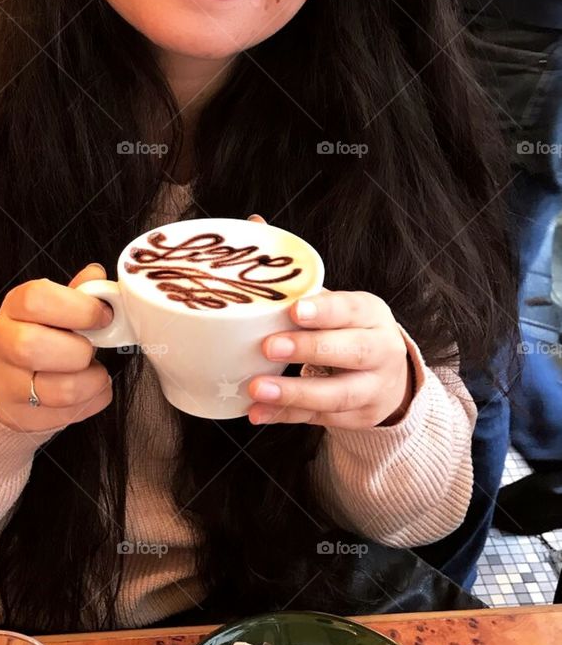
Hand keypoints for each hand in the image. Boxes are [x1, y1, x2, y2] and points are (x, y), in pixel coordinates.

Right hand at [0, 263, 114, 432]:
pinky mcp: (23, 416)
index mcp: (13, 308)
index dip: (78, 307)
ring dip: (92, 380)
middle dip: (79, 349)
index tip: (103, 316)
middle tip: (92, 348)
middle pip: (32, 346)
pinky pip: (72, 413)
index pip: (35, 300)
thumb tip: (97, 277)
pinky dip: (93, 400)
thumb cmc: (41, 335)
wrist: (13, 380)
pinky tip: (88, 388)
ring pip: (58, 390)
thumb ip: (79, 292)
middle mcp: (1, 344)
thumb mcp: (55, 307)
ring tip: (93, 370)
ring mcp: (7, 384)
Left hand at [245, 216, 412, 428]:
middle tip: (268, 346)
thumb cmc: (347, 329)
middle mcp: (380, 350)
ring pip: (337, 393)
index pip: (351, 309)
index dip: (324, 310)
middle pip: (351, 351)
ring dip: (294, 394)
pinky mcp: (357, 417)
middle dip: (309, 349)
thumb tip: (254, 224)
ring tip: (256, 390)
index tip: (294, 309)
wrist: (388, 377)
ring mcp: (372, 388)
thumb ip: (297, 272)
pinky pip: (321, 419)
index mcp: (370, 313)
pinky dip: (287, 417)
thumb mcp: (335, 300)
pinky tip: (258, 413)